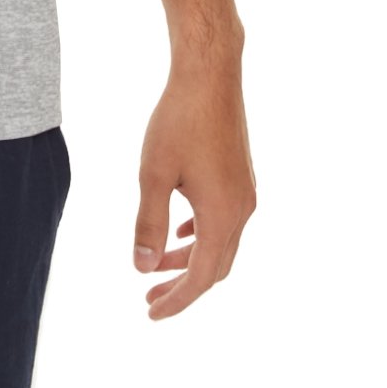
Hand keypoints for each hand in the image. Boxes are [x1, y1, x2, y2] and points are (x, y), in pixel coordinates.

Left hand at [132, 55, 255, 318]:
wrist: (210, 75)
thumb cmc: (179, 121)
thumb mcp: (153, 174)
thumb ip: (149, 224)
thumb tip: (142, 267)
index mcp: (223, 216)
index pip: (201, 277)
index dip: (177, 300)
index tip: (150, 312)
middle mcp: (241, 210)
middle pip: (215, 266)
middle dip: (182, 285)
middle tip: (149, 298)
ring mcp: (244, 193)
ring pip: (219, 242)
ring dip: (189, 258)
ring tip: (156, 265)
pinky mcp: (240, 176)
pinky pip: (223, 220)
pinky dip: (200, 234)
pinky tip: (181, 229)